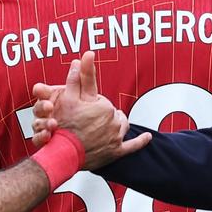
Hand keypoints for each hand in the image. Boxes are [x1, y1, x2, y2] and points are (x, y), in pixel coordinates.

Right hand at [32, 51, 150, 167]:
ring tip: (105, 128)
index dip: (91, 106)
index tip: (81, 111)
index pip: (103, 101)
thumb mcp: (67, 99)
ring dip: (116, 125)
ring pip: (121, 126)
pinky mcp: (117, 152)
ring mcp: (116, 137)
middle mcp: (114, 121)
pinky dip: (141, 141)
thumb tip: (82, 57)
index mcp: (105, 106)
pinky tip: (147, 137)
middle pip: (112, 114)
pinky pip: (133, 146)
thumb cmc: (64, 126)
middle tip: (87, 122)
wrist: (63, 154)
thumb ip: (76, 78)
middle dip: (102, 116)